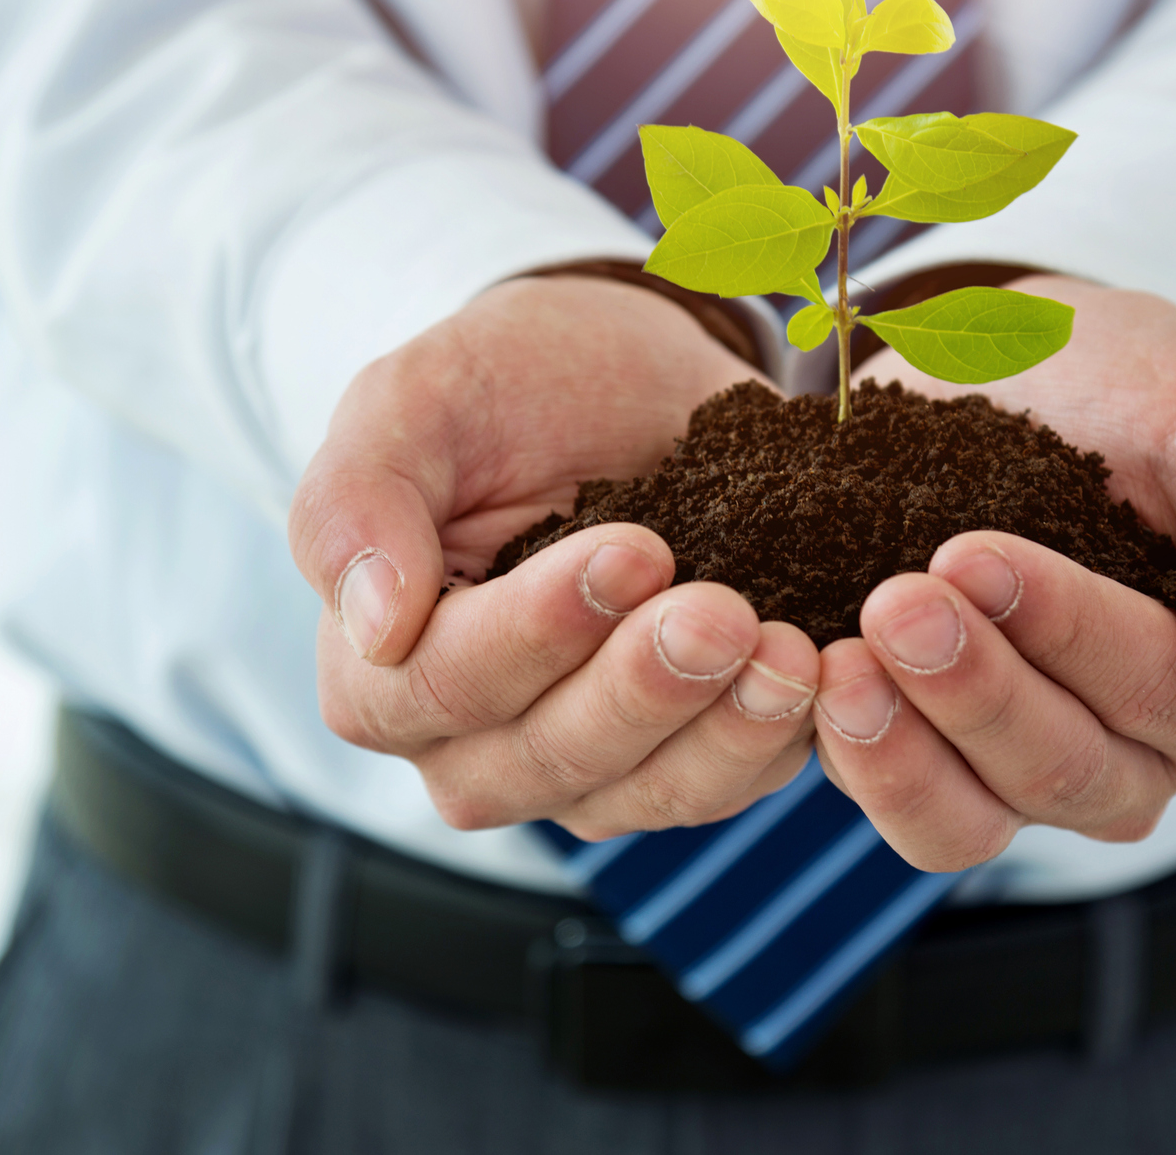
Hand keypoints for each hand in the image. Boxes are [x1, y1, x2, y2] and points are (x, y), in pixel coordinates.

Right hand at [288, 276, 818, 839]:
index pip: (440, 687)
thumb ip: (355, 500)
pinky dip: (771, 742)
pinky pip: (718, 785)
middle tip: (725, 610)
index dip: (535, 634)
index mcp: (377, 665)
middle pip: (543, 759)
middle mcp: (469, 740)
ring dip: (720, 734)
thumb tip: (372, 626)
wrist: (623, 381)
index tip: (633, 550)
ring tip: (791, 653)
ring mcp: (577, 762)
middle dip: (640, 689)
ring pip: (638, 793)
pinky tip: (819, 674)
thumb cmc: (504, 386)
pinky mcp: (673, 757)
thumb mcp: (413, 399)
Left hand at [813, 275, 1175, 870]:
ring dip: (905, 748)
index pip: (1160, 690)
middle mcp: (1141, 760)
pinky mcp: (937, 769)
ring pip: (977, 820)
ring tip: (841, 668)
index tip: (971, 553)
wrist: (1021, 375)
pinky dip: (859, 763)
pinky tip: (818, 687)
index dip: (1066, 629)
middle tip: (896, 600)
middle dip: (976, 686)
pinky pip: (906, 811)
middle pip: (1066, 766)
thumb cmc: (1138, 397)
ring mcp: (1031, 778)